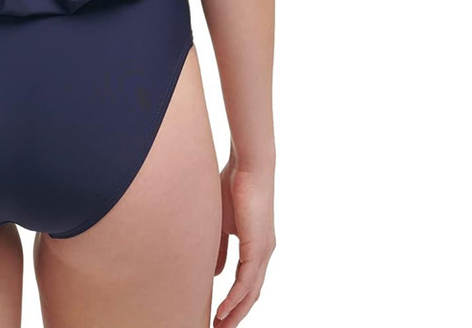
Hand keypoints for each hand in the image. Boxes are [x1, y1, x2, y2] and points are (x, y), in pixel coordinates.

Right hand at [214, 157, 274, 326]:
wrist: (248, 166)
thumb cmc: (232, 186)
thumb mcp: (221, 222)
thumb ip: (219, 247)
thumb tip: (216, 273)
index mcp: (256, 246)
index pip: (246, 282)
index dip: (234, 301)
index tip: (218, 315)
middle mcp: (263, 253)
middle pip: (251, 293)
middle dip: (236, 314)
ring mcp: (263, 251)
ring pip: (250, 291)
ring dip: (235, 311)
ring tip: (220, 326)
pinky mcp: (258, 246)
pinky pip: (247, 279)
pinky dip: (236, 297)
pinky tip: (224, 309)